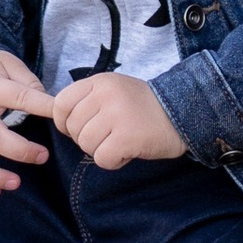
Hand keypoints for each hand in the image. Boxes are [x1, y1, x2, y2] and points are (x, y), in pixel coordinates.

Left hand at [50, 70, 185, 169]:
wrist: (183, 112)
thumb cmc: (143, 107)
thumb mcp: (113, 91)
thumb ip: (87, 101)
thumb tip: (59, 121)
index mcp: (100, 81)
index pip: (60, 103)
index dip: (65, 122)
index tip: (82, 127)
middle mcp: (106, 94)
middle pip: (73, 128)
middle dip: (87, 138)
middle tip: (110, 135)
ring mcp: (117, 114)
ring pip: (86, 144)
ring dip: (101, 150)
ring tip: (121, 141)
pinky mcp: (127, 136)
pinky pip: (102, 158)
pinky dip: (113, 161)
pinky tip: (127, 152)